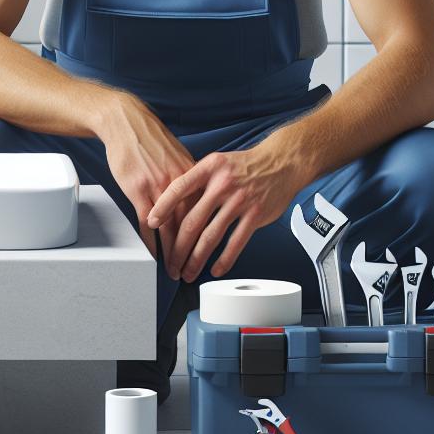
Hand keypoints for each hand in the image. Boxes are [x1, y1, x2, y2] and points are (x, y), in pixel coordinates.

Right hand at [95, 91, 200, 269]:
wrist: (126, 122)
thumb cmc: (150, 138)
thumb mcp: (177, 155)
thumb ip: (190, 178)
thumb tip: (202, 194)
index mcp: (192, 173)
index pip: (205, 211)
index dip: (209, 234)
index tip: (211, 251)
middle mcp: (178, 182)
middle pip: (189, 224)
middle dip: (192, 251)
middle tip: (192, 269)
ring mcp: (157, 187)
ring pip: (169, 228)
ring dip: (172, 252)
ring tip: (174, 269)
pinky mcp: (137, 190)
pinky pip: (146, 223)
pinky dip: (151, 242)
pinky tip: (153, 254)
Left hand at [146, 140, 310, 281]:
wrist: (281, 162)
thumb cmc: (245, 165)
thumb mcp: (217, 162)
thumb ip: (197, 179)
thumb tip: (171, 201)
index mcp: (209, 168)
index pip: (179, 188)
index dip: (163, 207)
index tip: (151, 223)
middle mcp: (223, 184)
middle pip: (192, 220)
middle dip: (177, 247)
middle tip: (170, 262)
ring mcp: (240, 201)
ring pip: (211, 236)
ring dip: (197, 259)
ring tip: (188, 271)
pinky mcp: (255, 215)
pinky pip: (236, 243)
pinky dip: (224, 260)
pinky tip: (215, 269)